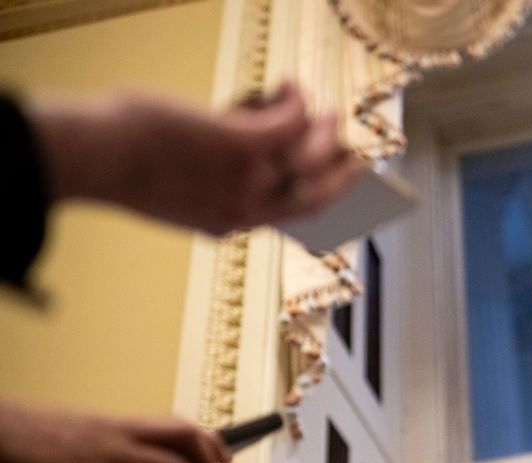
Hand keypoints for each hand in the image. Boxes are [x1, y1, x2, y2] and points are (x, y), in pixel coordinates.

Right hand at [0, 400, 228, 462]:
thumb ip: (92, 454)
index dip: (200, 436)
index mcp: (110, 424)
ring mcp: (108, 455)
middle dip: (210, 454)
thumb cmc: (14, 440)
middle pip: (183, 436)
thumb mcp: (62, 441)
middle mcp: (116, 435)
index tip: (218, 450)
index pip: (169, 424)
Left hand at [28, 81, 361, 234]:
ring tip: (323, 108)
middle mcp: (248, 209)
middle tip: (351, 152)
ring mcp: (248, 179)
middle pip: (318, 196)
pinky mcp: (242, 144)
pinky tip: (289, 85)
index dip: (320, 195)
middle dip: (343, 174)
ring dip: (326, 129)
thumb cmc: (122, 171)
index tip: (334, 181)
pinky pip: (290, 120)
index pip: (292, 217)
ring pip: (313, 156)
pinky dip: (297, 99)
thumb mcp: (174, 201)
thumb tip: (229, 176)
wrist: (95, 160)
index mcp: (230, 224)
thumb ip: (208, 199)